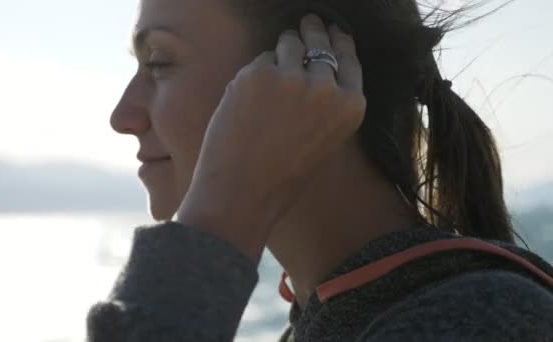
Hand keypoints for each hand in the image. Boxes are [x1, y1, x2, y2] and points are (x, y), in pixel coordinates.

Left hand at [177, 14, 365, 261]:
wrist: (243, 193)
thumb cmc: (280, 178)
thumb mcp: (322, 141)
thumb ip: (325, 105)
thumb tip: (312, 69)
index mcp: (350, 107)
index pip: (348, 59)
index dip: (340, 42)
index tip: (334, 30)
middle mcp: (326, 87)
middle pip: (320, 44)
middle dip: (313, 32)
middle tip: (308, 22)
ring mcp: (292, 77)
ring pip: (288, 44)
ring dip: (282, 50)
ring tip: (271, 70)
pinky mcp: (259, 73)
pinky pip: (260, 60)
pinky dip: (254, 72)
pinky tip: (248, 95)